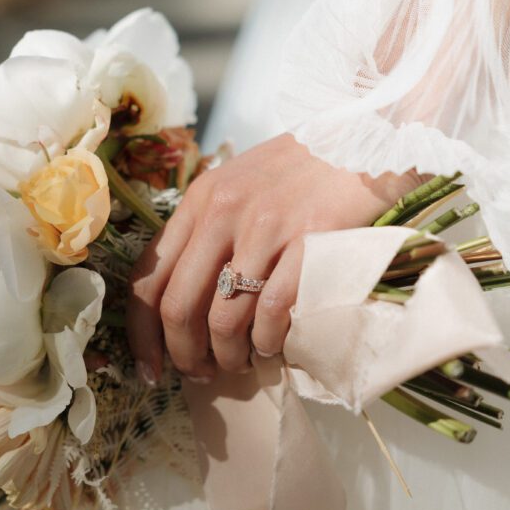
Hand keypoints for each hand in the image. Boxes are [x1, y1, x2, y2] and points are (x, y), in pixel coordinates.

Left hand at [127, 133, 419, 382]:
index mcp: (198, 200)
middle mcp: (222, 212)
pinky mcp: (309, 242)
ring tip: (242, 362)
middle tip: (201, 374)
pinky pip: (271, 314)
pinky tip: (274, 347)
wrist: (367, 135)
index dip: (141, 335)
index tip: (151, 369)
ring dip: (228, 357)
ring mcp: (266, 228)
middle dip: (183, 355)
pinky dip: (268, 344)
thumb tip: (185, 306)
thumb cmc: (302, 169)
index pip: (147, 278)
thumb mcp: (240, 186)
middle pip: (178, 307)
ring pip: (223, 320)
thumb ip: (208, 233)